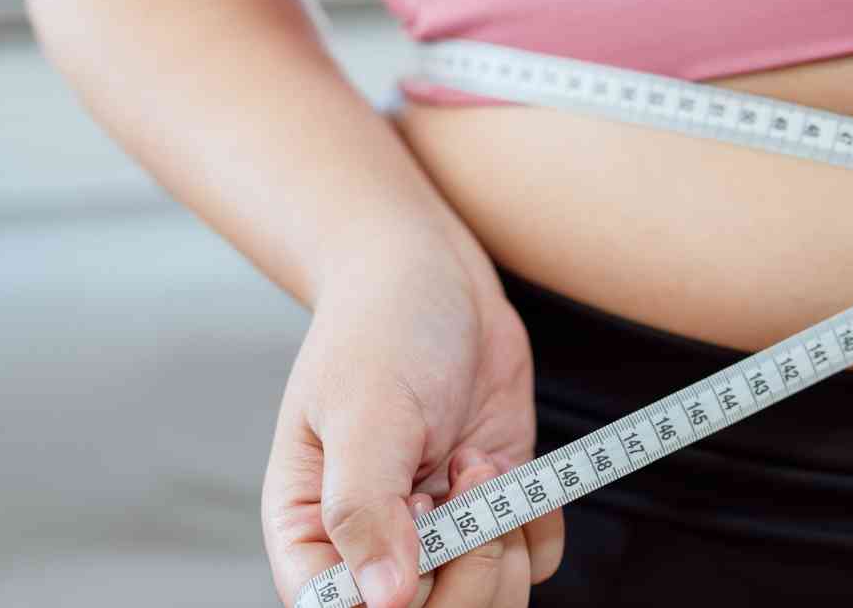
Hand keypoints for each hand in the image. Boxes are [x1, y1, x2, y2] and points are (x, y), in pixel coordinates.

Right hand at [260, 250, 561, 607]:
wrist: (432, 276)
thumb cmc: (377, 330)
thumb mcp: (363, 411)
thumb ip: (365, 507)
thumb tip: (385, 599)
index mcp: (313, 534)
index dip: (395, 600)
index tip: (421, 527)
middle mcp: (375, 546)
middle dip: (468, 568)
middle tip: (468, 486)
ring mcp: (440, 532)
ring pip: (487, 600)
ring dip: (504, 544)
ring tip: (479, 465)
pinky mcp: (493, 509)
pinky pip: (532, 562)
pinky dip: (539, 527)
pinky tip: (510, 468)